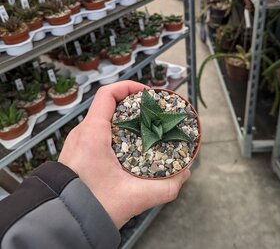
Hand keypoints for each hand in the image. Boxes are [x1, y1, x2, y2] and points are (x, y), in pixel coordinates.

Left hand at [58, 81, 189, 227]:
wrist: (65, 223)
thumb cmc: (91, 207)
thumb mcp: (134, 198)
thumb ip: (166, 187)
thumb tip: (184, 173)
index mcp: (92, 134)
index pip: (107, 94)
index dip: (128, 87)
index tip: (147, 93)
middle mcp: (83, 133)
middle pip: (109, 104)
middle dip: (133, 104)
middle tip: (152, 112)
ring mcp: (80, 141)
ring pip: (104, 118)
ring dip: (125, 118)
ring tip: (144, 126)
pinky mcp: (80, 150)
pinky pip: (99, 131)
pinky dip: (117, 130)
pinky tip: (130, 144)